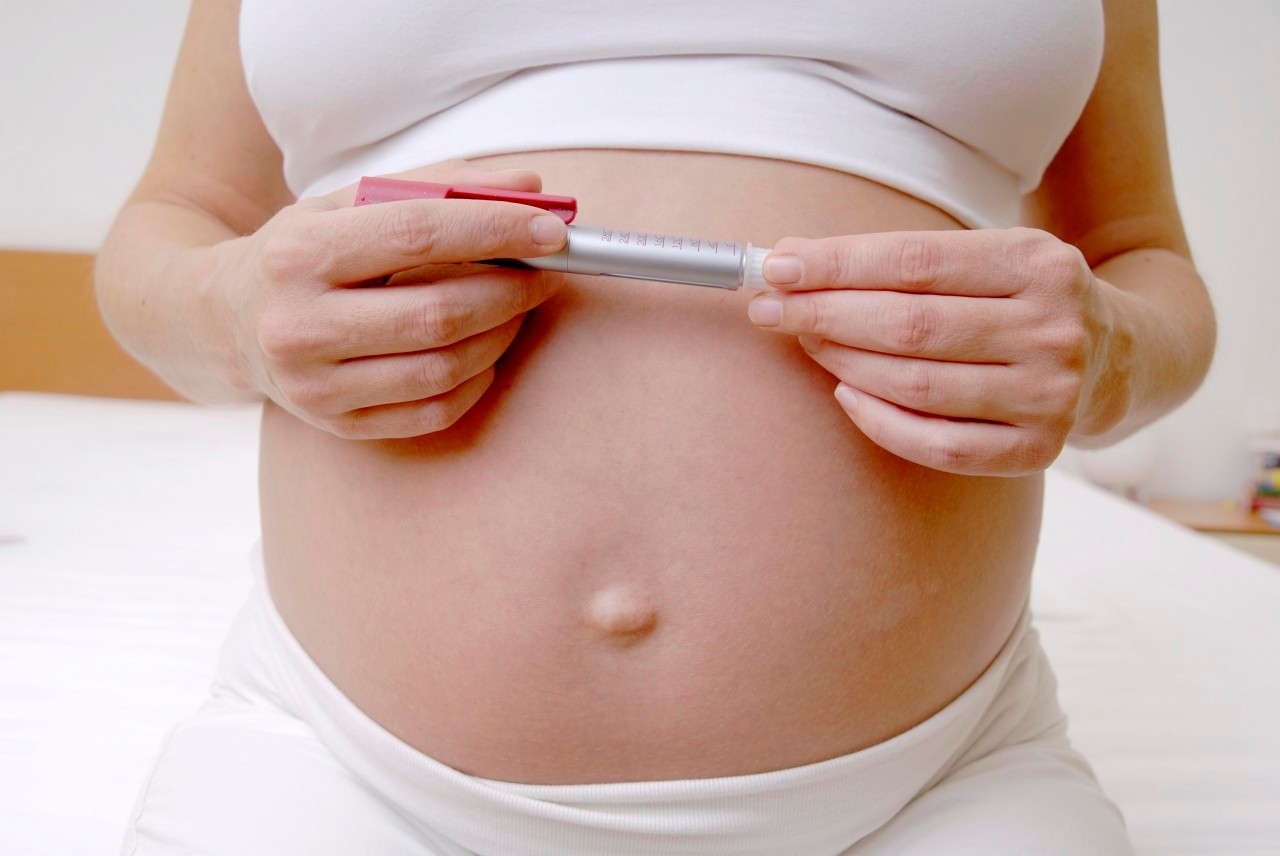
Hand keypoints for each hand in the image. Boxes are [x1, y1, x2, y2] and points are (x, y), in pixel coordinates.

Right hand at [223, 160, 567, 438]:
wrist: (221, 319)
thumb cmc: (303, 252)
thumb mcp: (349, 201)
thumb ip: (437, 187)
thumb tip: (531, 185)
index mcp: (300, 252)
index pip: (417, 234)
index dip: (496, 231)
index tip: (552, 231)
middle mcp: (298, 324)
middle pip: (437, 312)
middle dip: (512, 291)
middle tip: (548, 273)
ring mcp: (314, 386)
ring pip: (441, 368)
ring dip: (501, 336)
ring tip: (518, 307)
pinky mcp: (336, 426)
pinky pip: (433, 410)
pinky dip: (477, 380)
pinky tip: (485, 350)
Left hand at [747, 228, 1126, 475]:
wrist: (1119, 356)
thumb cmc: (1022, 299)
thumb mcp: (990, 257)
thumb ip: (905, 260)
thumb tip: (793, 262)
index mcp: (1039, 263)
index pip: (917, 260)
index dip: (839, 264)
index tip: (778, 267)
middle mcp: (1054, 329)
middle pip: (911, 325)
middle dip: (826, 314)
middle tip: (771, 309)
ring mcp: (1051, 396)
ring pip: (916, 385)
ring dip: (842, 364)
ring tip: (804, 343)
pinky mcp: (1038, 451)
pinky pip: (938, 445)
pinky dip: (880, 422)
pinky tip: (845, 395)